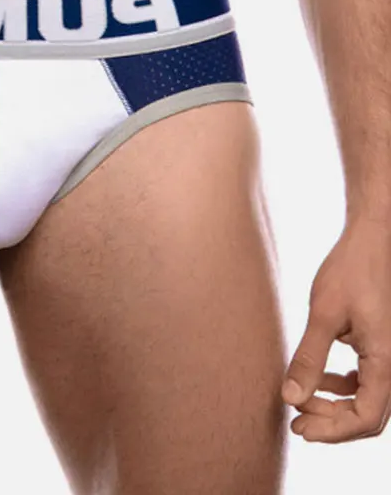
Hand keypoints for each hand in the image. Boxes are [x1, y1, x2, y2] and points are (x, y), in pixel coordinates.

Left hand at [283, 222, 390, 442]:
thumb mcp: (324, 314)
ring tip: (302, 403)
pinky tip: (319, 380)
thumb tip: (291, 397)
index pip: (367, 418)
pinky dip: (342, 387)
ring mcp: (387, 354)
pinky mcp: (379, 344)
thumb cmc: (351, 271)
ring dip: (335, 406)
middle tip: (296, 423)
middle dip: (332, 423)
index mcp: (385, 361)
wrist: (371, 241)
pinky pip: (366, 380)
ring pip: (367, 399)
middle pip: (369, 415)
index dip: (334, 431)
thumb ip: (309, 358)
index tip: (300, 428)